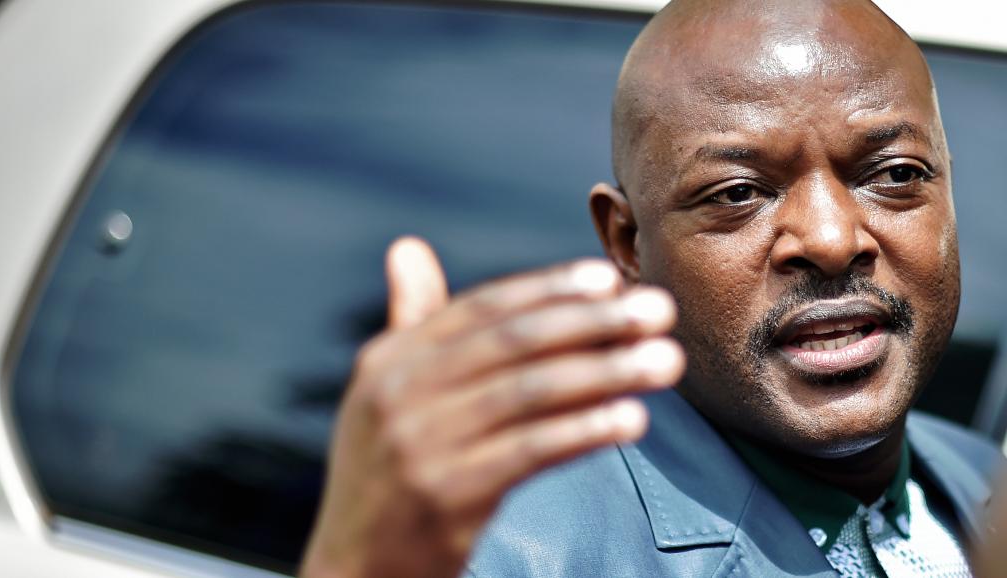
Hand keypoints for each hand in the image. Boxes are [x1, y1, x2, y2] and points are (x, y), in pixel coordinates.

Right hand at [299, 237, 683, 577]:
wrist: (354, 567)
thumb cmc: (384, 471)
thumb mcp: (382, 392)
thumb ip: (409, 321)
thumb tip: (407, 247)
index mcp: (389, 359)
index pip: (483, 308)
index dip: (549, 289)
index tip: (608, 277)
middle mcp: (398, 394)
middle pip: (515, 343)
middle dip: (594, 322)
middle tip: (658, 310)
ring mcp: (420, 445)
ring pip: (531, 393)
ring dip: (607, 372)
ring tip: (665, 361)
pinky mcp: (447, 496)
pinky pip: (531, 452)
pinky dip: (585, 430)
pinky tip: (631, 419)